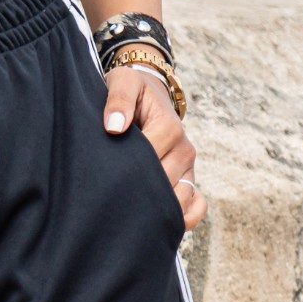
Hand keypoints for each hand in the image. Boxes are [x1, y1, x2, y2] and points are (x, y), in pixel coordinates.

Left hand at [103, 65, 205, 232]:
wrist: (150, 92)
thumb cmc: (132, 88)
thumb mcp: (123, 81)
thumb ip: (119, 99)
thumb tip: (114, 126)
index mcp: (169, 126)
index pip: (149, 157)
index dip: (127, 167)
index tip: (106, 171)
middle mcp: (184, 149)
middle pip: (163, 182)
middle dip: (137, 189)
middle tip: (110, 196)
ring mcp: (189, 166)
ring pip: (178, 198)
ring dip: (157, 207)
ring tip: (128, 210)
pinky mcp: (189, 177)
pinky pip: (196, 205)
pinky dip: (184, 216)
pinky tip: (160, 219)